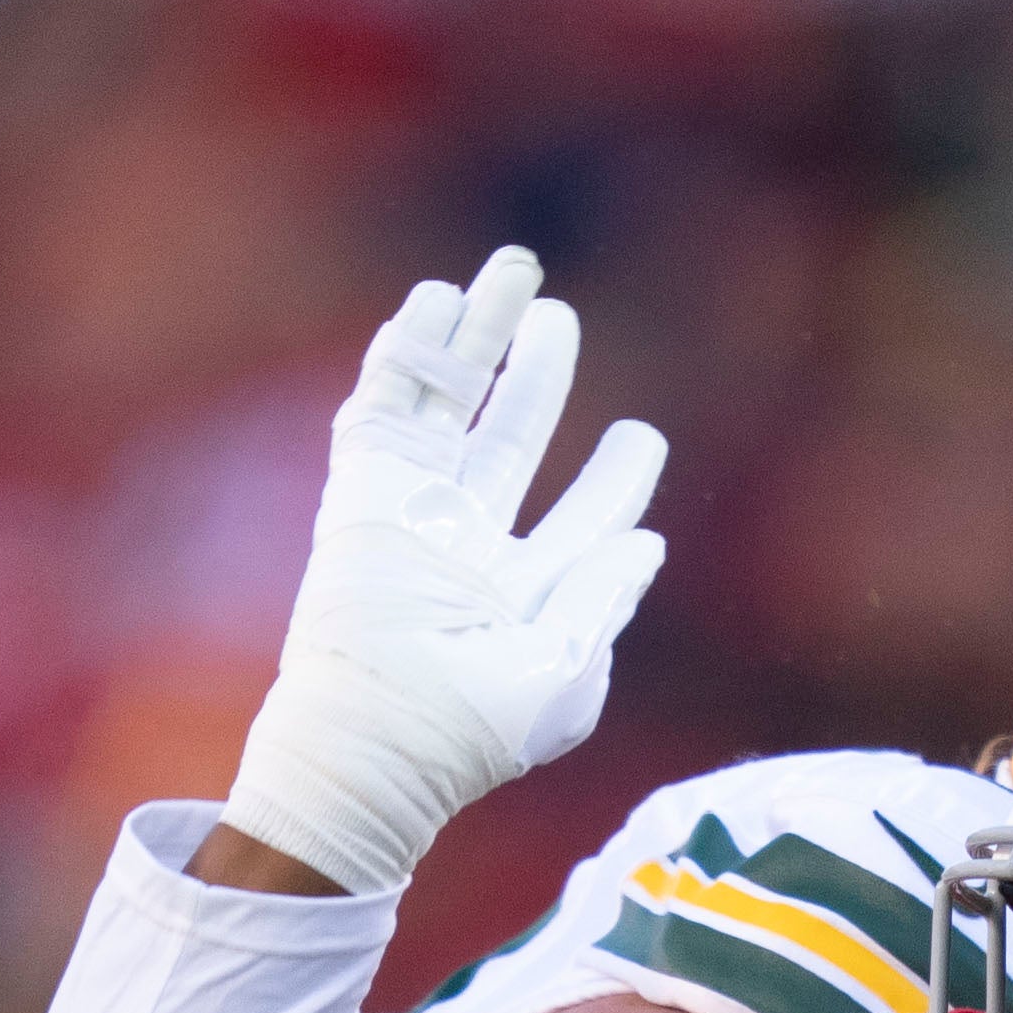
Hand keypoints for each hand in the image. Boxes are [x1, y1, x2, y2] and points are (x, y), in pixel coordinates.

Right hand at [223, 245, 670, 895]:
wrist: (381, 739)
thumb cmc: (477, 730)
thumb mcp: (567, 674)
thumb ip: (605, 601)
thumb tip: (647, 542)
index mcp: (525, 592)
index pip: (582, 519)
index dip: (616, 477)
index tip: (639, 437)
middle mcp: (469, 542)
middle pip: (512, 435)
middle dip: (538, 374)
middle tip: (559, 319)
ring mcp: (414, 510)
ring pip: (453, 403)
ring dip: (479, 338)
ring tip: (511, 274)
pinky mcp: (365, 490)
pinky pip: (389, 405)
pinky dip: (410, 352)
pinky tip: (434, 302)